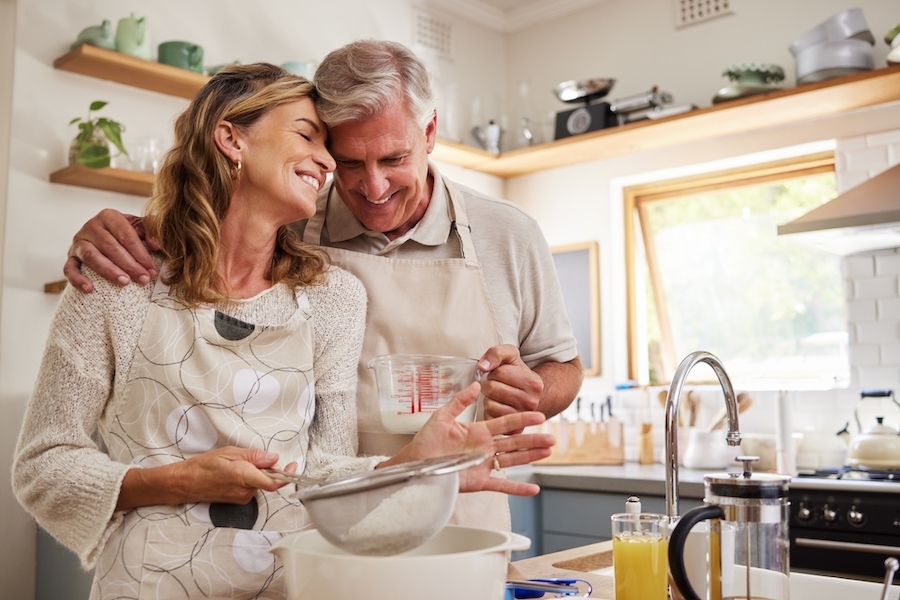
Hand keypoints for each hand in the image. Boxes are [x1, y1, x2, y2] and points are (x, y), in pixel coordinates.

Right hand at [64, 209, 158, 291]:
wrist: (105, 236)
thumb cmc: (126, 233)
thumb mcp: (140, 227)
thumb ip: (150, 232)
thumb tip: (156, 246)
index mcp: (109, 216)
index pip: (126, 235)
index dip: (141, 254)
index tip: (152, 270)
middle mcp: (91, 226)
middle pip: (110, 246)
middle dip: (129, 265)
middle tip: (143, 279)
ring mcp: (78, 242)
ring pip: (91, 256)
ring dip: (108, 271)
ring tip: (124, 282)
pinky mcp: (70, 257)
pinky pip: (69, 268)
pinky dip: (78, 279)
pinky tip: (90, 289)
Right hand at [116, 446, 297, 510]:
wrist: (185, 483)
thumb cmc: (204, 465)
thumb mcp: (230, 453)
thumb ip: (254, 457)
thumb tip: (273, 459)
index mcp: (244, 477)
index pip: (273, 482)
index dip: (287, 476)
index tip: (293, 466)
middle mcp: (245, 491)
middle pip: (268, 480)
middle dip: (268, 468)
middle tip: (256, 457)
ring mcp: (241, 498)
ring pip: (259, 483)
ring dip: (257, 473)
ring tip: (238, 463)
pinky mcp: (238, 500)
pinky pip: (251, 488)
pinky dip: (250, 478)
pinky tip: (235, 471)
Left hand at [382, 382, 553, 495]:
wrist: (413, 465)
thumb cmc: (425, 442)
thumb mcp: (442, 416)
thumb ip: (459, 401)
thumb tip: (477, 384)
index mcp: (478, 431)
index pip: (505, 423)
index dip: (522, 419)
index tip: (538, 415)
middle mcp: (484, 448)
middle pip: (514, 442)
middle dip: (533, 440)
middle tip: (551, 437)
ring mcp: (483, 465)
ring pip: (512, 460)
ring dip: (530, 458)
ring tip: (548, 453)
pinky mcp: (479, 482)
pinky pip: (501, 484)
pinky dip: (517, 488)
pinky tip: (533, 489)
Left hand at [477, 344, 543, 420]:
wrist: (529, 394)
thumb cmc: (516, 374)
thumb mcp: (510, 356)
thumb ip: (496, 353)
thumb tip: (482, 366)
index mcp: (533, 382)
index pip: (499, 372)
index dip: (494, 371)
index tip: (501, 374)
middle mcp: (531, 402)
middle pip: (492, 388)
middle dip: (489, 384)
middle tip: (497, 385)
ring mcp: (522, 418)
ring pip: (489, 404)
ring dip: (489, 398)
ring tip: (498, 396)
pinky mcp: (512, 429)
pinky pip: (489, 417)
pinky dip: (489, 411)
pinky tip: (498, 406)